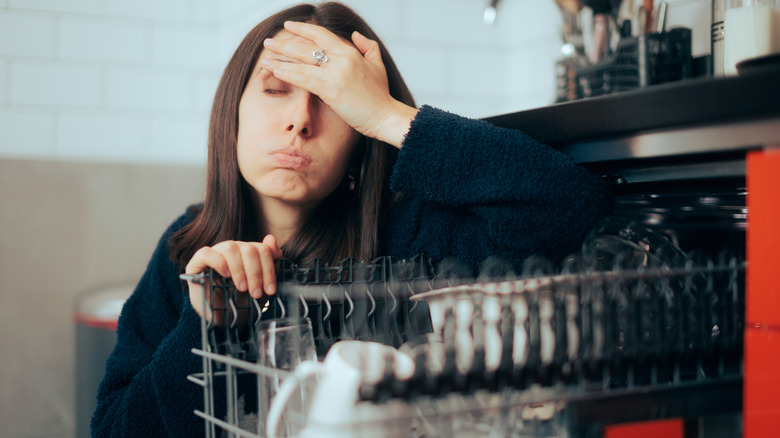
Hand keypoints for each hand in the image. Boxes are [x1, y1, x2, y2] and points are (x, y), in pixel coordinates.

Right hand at [185, 235, 281, 324]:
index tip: (270, 289)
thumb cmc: (242, 300)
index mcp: (247, 252)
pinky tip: (225, 275)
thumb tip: (271, 239)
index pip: (262, 249)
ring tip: (242, 288)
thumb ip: (270, 262)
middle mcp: (232, 249)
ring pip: (230, 247)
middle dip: (256, 273)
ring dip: (240, 269)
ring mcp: (215, 254)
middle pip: (249, 248)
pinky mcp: (197, 263)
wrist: (223, 318)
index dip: (268, 269)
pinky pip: (206, 253)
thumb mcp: (261, 284)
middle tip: (256, 293)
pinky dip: (219, 263)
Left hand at [260, 21, 417, 147]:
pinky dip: (287, 74)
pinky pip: (303, 79)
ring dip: (280, 60)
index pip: (321, 35)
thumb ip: (367, 47)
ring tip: (265, 59)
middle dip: (284, 45)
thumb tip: (354, 35)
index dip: (303, 29)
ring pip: (301, 63)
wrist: (385, 116)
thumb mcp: (377, 64)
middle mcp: (341, 59)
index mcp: (350, 52)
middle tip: (268, 43)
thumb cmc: (381, 96)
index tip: (288, 26)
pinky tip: (275, 72)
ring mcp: (335, 74)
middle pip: (306, 47)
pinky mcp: (331, 90)